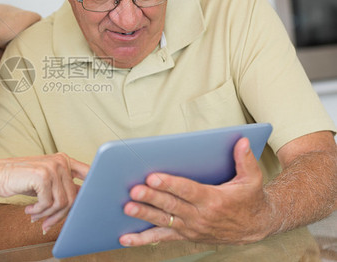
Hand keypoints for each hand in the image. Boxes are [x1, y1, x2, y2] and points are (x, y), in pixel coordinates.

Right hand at [0, 153, 88, 233]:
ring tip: (35, 216)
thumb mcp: (46, 182)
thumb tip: (83, 203)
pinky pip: (48, 203)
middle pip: (73, 197)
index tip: (94, 203)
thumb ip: (63, 188)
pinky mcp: (43, 176)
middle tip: (47, 223)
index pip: (88, 173)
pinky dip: (38, 211)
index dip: (94, 187)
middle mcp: (61, 161)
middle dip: (60, 215)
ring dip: (47, 215)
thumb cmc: (21, 180)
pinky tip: (29, 210)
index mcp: (64, 160)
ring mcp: (52, 167)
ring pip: (61, 202)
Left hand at [119, 138, 272, 246]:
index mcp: (213, 200)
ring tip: (127, 208)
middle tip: (134, 190)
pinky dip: (143, 239)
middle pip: (171, 205)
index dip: (170, 184)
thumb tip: (240, 140)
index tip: (153, 177)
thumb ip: (245, 160)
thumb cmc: (250, 200)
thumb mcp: (252, 179)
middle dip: (151, 198)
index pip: (188, 191)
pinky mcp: (185, 235)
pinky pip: (161, 238)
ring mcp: (191, 227)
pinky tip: (125, 238)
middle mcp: (200, 216)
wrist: (255, 227)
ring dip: (144, 215)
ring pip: (163, 221)